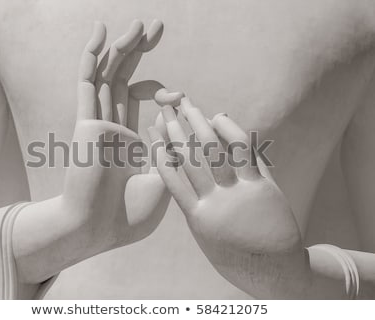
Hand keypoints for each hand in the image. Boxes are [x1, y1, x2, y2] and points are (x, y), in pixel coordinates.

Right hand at [62, 20, 182, 255]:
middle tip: (158, 26)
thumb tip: (176, 124)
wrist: (100, 230)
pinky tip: (101, 32)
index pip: (144, 102)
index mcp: (132, 141)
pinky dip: (92, 57)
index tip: (178, 98)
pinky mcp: (86, 121)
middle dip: (142, 52)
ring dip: (122, 48)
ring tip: (138, 23)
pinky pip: (87, 83)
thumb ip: (172, 154)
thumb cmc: (130, 214)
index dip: (163, 91)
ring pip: (108, 75)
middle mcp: (114, 127)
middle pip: (126, 79)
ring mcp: (98, 122)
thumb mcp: (165, 182)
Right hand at [149, 98, 305, 296]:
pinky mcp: (261, 187)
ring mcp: (238, 194)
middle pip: (189, 157)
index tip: (150, 130)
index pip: (170, 175)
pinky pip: (244, 152)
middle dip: (175, 129)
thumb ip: (195, 208)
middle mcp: (214, 202)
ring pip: (213, 150)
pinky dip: (231, 131)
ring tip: (187, 105)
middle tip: (165, 107)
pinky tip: (220, 118)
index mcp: (196, 216)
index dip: (159, 149)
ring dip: (198, 123)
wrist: (273, 270)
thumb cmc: (235, 253)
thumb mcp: (206, 235)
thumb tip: (184, 182)